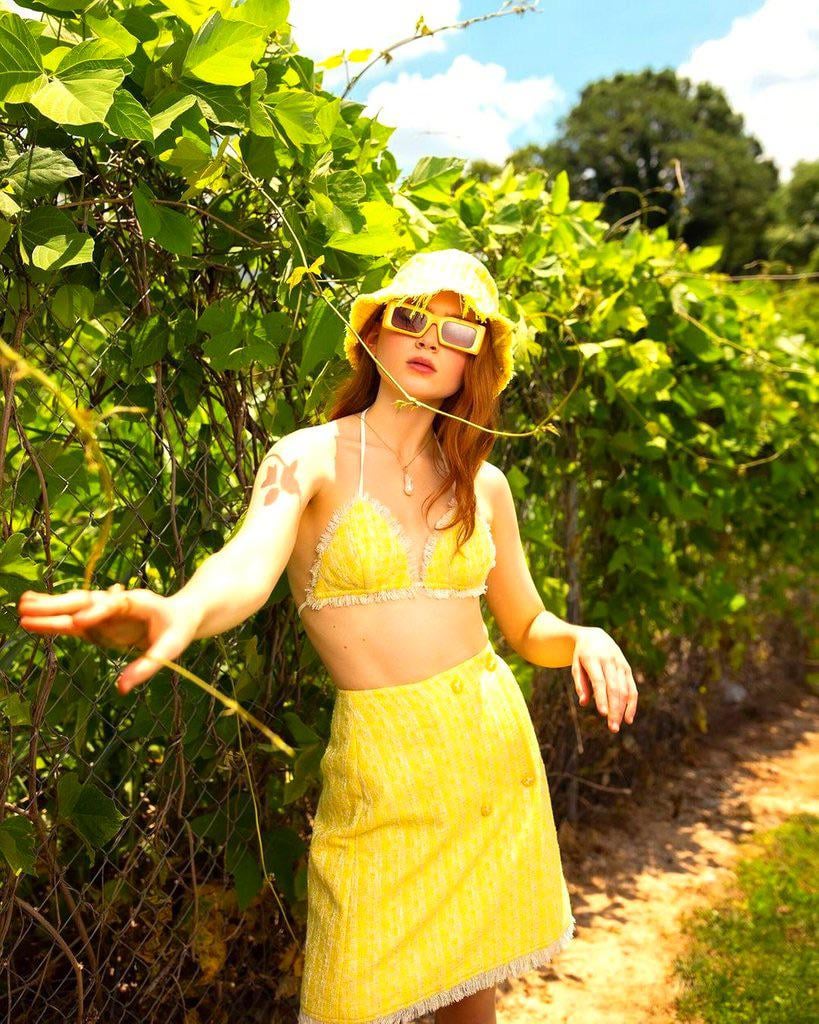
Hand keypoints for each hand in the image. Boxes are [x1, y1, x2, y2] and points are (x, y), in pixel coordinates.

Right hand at [17, 584, 201, 695]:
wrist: (180, 615)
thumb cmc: (177, 630)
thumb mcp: (170, 649)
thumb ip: (147, 666)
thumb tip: (122, 689)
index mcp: (139, 602)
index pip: (115, 605)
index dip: (97, 613)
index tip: (79, 623)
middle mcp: (117, 602)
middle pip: (86, 601)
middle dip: (59, 605)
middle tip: (30, 608)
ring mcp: (104, 611)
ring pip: (74, 607)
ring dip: (49, 606)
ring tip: (22, 606)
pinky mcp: (97, 623)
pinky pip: (72, 620)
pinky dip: (52, 617)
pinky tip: (29, 614)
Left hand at [571, 626, 637, 733]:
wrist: (595, 637)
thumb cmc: (582, 656)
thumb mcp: (575, 666)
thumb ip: (579, 684)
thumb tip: (584, 703)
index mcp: (593, 659)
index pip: (599, 681)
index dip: (602, 697)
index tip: (603, 714)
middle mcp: (609, 661)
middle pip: (614, 688)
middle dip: (614, 709)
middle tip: (612, 727)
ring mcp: (620, 664)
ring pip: (625, 690)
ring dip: (623, 710)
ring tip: (617, 726)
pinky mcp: (627, 669)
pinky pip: (632, 688)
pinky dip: (632, 704)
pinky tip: (628, 718)